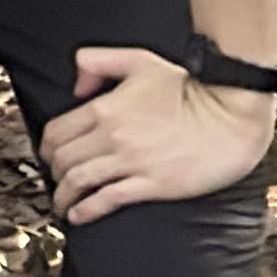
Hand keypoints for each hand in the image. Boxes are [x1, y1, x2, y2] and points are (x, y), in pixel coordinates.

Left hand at [41, 47, 276, 221]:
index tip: (48, 156)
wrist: (230, 116)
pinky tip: (79, 216)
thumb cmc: (189, 88)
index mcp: (104, 108)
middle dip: (53, 172)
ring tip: (62, 204)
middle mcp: (111, 136)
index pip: (57, 132)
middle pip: (63, 159)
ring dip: (63, 196)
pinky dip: (86, 210)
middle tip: (55, 180)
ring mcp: (131, 162)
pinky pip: (107, 200)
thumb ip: (97, 63)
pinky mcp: (152, 184)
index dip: (46, 147)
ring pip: (79, 181)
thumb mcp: (139, 60)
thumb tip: (76, 87)